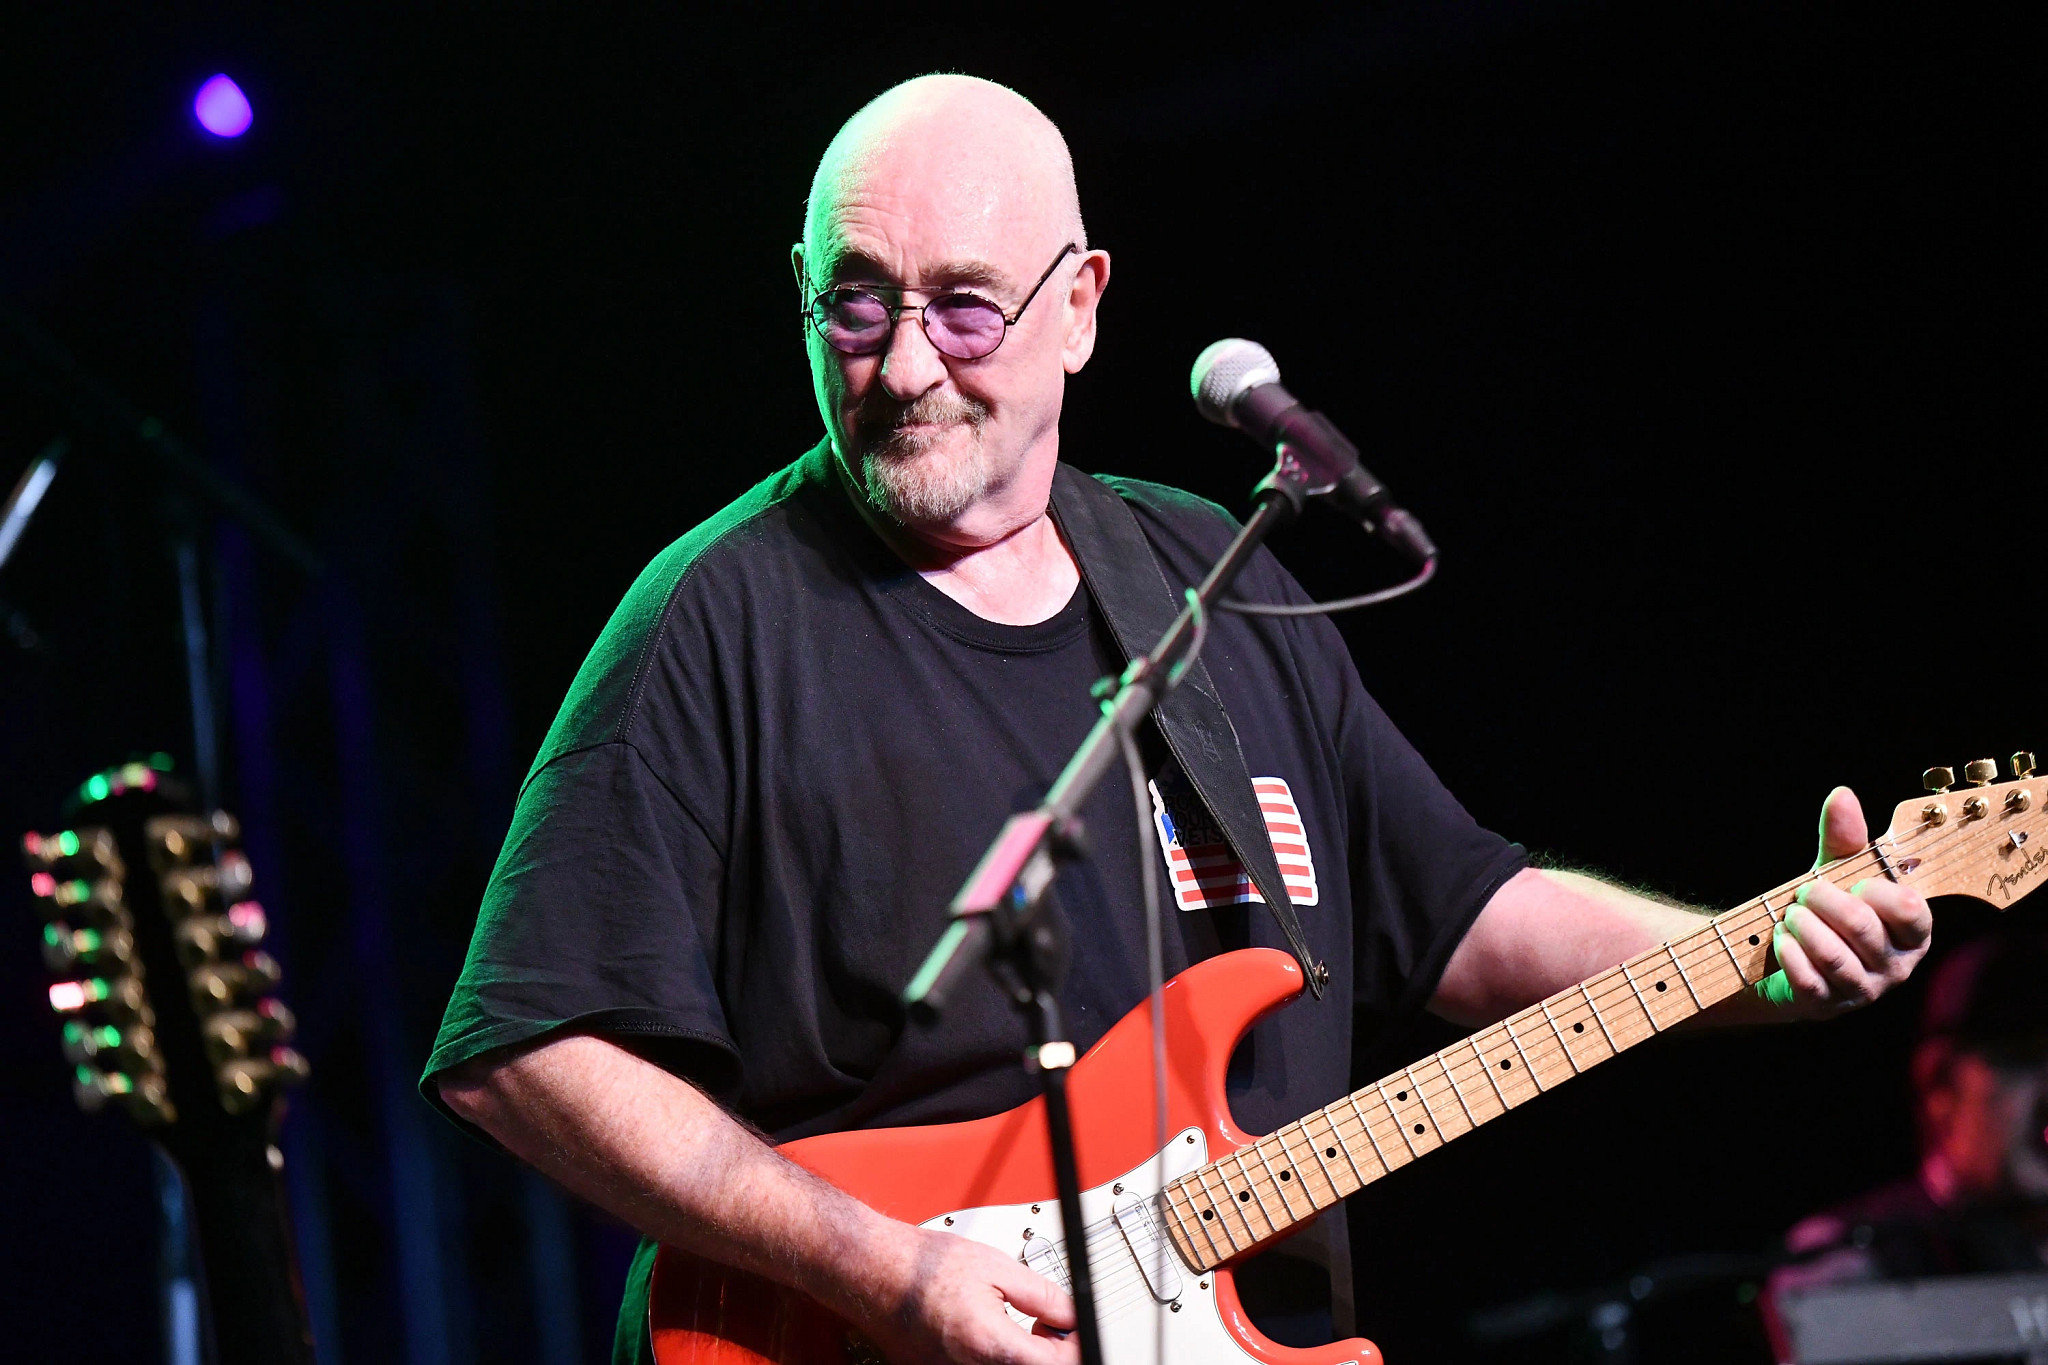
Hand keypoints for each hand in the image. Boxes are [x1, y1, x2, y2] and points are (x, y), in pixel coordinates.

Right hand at [855, 1223, 1079, 1364]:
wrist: (874, 1270)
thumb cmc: (923, 1267)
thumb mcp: (997, 1267)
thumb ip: (1042, 1296)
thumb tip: (1070, 1314)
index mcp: (989, 1346)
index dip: (1073, 1346)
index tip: (1075, 1330)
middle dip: (1049, 1352)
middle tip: (1047, 1323)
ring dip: (1021, 1355)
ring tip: (1016, 1323)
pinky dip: (993, 1356)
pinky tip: (988, 1331)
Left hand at [1759, 786, 1932, 1015]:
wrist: (1787, 957)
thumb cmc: (1827, 910)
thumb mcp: (1837, 870)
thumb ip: (1844, 837)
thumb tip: (1842, 795)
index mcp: (1913, 932)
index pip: (1909, 909)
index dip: (1874, 890)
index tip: (1851, 881)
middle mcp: (1897, 966)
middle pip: (1861, 928)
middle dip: (1823, 901)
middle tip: (1803, 892)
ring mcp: (1864, 990)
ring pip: (1833, 956)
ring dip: (1801, 926)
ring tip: (1789, 914)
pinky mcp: (1828, 1005)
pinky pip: (1808, 979)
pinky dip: (1787, 952)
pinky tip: (1779, 938)